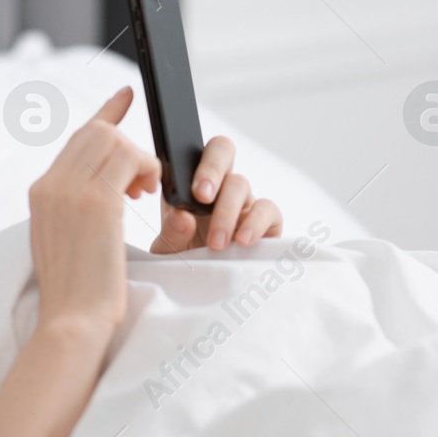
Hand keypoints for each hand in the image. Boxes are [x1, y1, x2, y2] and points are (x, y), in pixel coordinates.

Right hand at [28, 86, 159, 335]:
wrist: (71, 320)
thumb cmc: (76, 292)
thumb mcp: (63, 241)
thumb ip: (72, 208)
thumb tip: (102, 188)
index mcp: (40, 193)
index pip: (76, 139)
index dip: (105, 116)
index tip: (126, 97)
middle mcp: (50, 185)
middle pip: (95, 132)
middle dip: (128, 143)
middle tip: (143, 179)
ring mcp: (70, 191)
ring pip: (115, 141)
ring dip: (141, 160)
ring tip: (145, 192)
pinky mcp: (97, 201)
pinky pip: (131, 159)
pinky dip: (148, 170)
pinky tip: (151, 193)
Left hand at [150, 135, 281, 253]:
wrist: (207, 286)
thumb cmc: (186, 259)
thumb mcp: (170, 249)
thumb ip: (172, 232)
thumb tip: (183, 216)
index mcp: (189, 184)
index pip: (192, 154)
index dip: (193, 163)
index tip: (192, 190)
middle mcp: (218, 185)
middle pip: (222, 150)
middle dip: (212, 171)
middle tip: (202, 199)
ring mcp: (243, 200)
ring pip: (241, 183)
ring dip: (226, 212)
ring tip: (216, 244)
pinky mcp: (267, 220)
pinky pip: (268, 209)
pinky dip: (256, 223)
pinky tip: (242, 242)